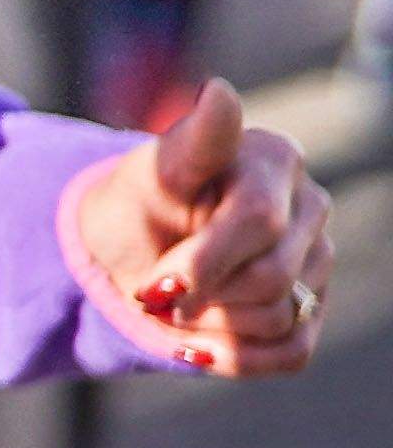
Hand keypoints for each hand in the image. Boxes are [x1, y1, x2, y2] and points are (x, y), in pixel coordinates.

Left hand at [65, 80, 331, 374]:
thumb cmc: (136, 205)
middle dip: (196, 294)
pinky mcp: (314, 310)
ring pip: (277, 319)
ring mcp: (320, 260)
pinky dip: (232, 355)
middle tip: (152, 287)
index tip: (157, 285)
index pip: (256, 221)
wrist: (127, 252)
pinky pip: (289, 353)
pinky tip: (199, 336)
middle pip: (268, 279)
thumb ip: (190, 146)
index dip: (202, 262)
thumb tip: (220, 92)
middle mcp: (311, 207)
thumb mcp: (148, 175)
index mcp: (276, 159)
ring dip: (208, 323)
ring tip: (176, 301)